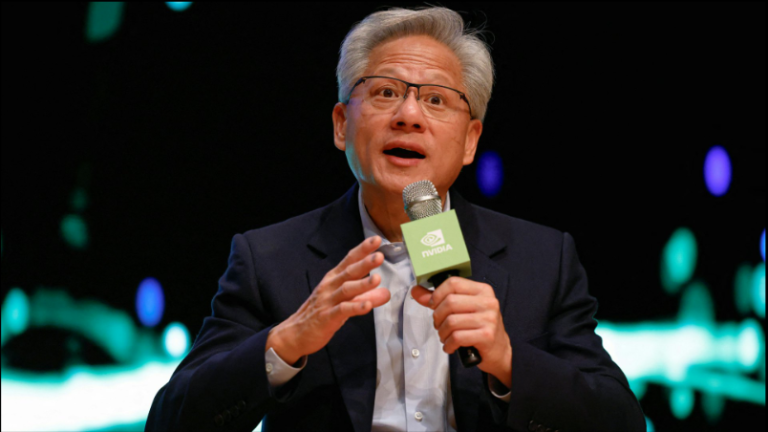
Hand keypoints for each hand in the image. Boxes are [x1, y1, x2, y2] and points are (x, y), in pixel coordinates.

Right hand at [266, 236, 390, 364]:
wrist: (296, 333)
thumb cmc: (323, 313)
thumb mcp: (346, 301)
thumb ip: (366, 295)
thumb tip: (387, 292)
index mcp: (334, 278)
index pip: (350, 260)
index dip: (363, 249)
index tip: (377, 240)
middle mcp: (330, 286)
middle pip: (349, 272)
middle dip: (364, 263)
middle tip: (379, 256)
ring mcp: (327, 301)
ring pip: (346, 289)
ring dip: (362, 284)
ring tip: (377, 279)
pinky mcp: (326, 317)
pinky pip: (342, 310)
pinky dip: (355, 307)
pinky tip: (367, 305)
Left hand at [412, 277, 511, 387]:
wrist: (499, 350)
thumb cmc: (479, 327)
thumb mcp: (463, 309)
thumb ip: (439, 299)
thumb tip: (416, 291)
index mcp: (482, 290)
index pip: (453, 283)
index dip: (437, 294)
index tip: (433, 305)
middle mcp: (488, 302)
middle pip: (450, 302)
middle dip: (438, 316)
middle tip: (439, 325)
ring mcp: (489, 319)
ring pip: (451, 321)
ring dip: (442, 332)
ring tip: (445, 337)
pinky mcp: (487, 335)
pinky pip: (457, 337)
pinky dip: (448, 344)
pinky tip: (451, 346)